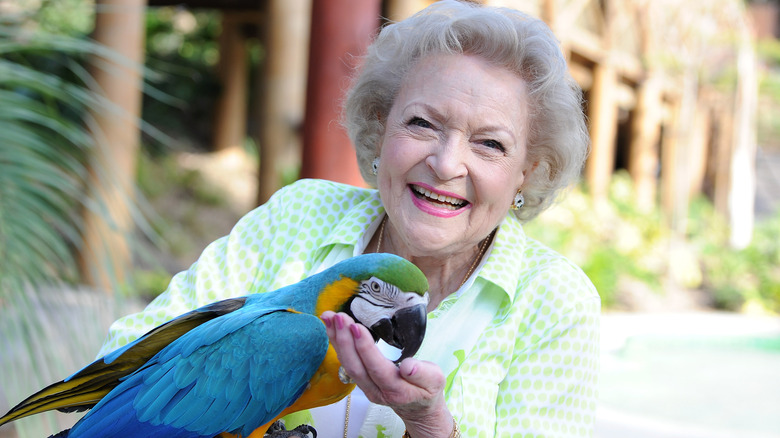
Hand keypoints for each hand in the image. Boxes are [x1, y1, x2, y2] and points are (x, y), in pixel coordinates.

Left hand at [321, 311, 453, 436]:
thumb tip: (408, 366)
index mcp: (397, 389)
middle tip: (338, 317)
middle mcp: (376, 390)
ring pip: (347, 364)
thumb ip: (422, 373)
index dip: (365, 348)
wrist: (417, 407)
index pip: (377, 368)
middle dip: (344, 340)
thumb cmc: (427, 389)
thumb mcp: (434, 381)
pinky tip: (331, 327)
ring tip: (329, 317)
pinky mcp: (360, 380)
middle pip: (356, 366)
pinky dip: (337, 343)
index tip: (356, 327)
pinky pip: (346, 361)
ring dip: (336, 340)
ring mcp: (365, 387)